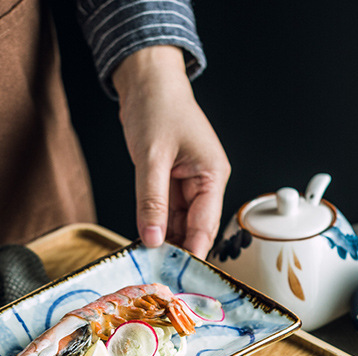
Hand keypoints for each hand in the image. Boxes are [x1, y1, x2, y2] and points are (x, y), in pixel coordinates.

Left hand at [113, 46, 230, 258]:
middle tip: (159, 274)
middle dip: (178, 249)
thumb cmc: (157, 106)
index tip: (180, 275)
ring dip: (164, 239)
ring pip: (179, 223)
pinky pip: (167, 212)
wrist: (147, 79)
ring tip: (148, 261)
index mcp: (212, 175)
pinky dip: (156, 225)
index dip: (193, 251)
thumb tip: (152, 239)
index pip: (206, 224)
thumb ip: (151, 201)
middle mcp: (206, 183)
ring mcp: (190, 184)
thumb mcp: (151, 157)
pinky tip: (144, 239)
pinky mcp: (174, 183)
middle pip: (195, 228)